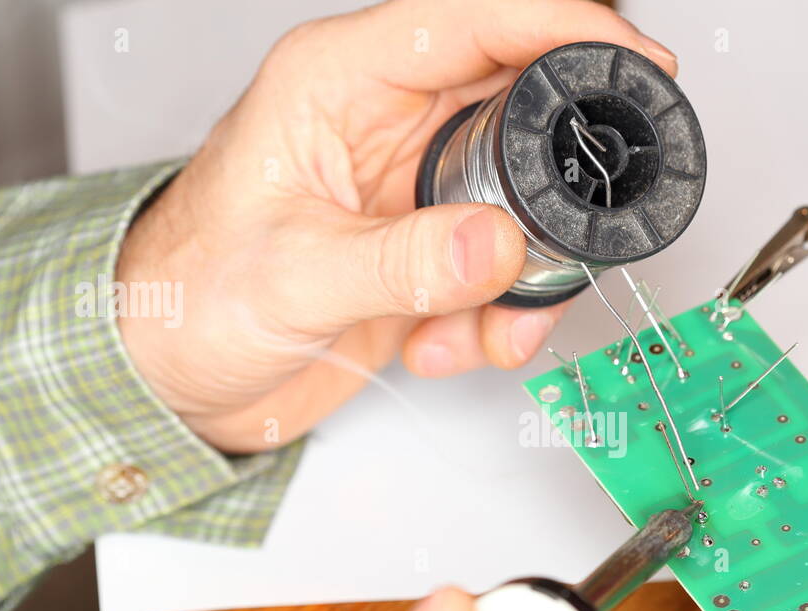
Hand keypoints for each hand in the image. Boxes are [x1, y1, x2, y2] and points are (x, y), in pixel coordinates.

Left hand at [115, 0, 676, 452]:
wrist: (170, 376)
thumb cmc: (186, 296)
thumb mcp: (294, 277)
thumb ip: (403, 262)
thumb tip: (497, 242)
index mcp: (341, 82)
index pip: (476, 20)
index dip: (566, 28)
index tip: (638, 60)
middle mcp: (385, 125)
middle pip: (521, 115)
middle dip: (554, 192)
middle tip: (568, 240)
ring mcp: (411, 190)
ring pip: (524, 203)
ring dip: (521, 279)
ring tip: (476, 328)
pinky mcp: (424, 251)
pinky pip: (501, 268)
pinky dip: (494, 318)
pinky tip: (442, 344)